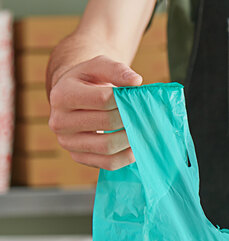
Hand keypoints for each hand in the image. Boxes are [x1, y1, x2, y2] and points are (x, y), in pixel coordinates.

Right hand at [48, 55, 142, 169]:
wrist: (72, 101)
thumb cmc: (89, 82)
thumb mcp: (98, 67)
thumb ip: (116, 70)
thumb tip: (136, 81)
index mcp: (62, 95)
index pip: (102, 99)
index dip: (125, 100)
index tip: (138, 100)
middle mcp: (59, 121)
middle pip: (107, 122)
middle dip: (130, 119)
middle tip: (148, 118)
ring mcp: (68, 143)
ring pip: (107, 146)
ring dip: (131, 140)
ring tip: (144, 131)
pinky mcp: (79, 158)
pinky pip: (108, 163)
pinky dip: (127, 157)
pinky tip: (136, 146)